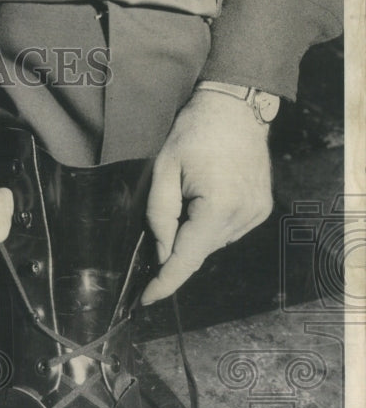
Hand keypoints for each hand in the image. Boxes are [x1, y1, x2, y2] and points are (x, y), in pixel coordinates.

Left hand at [141, 89, 274, 304]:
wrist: (235, 107)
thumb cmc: (194, 134)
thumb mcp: (164, 171)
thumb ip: (160, 216)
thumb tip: (162, 253)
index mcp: (219, 207)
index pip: (187, 258)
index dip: (165, 282)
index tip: (146, 299)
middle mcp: (243, 215)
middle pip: (199, 252)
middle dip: (175, 248)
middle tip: (163, 217)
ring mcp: (256, 213)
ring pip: (212, 244)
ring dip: (193, 235)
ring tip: (189, 195)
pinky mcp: (261, 209)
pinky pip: (226, 232)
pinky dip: (208, 226)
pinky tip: (205, 198)